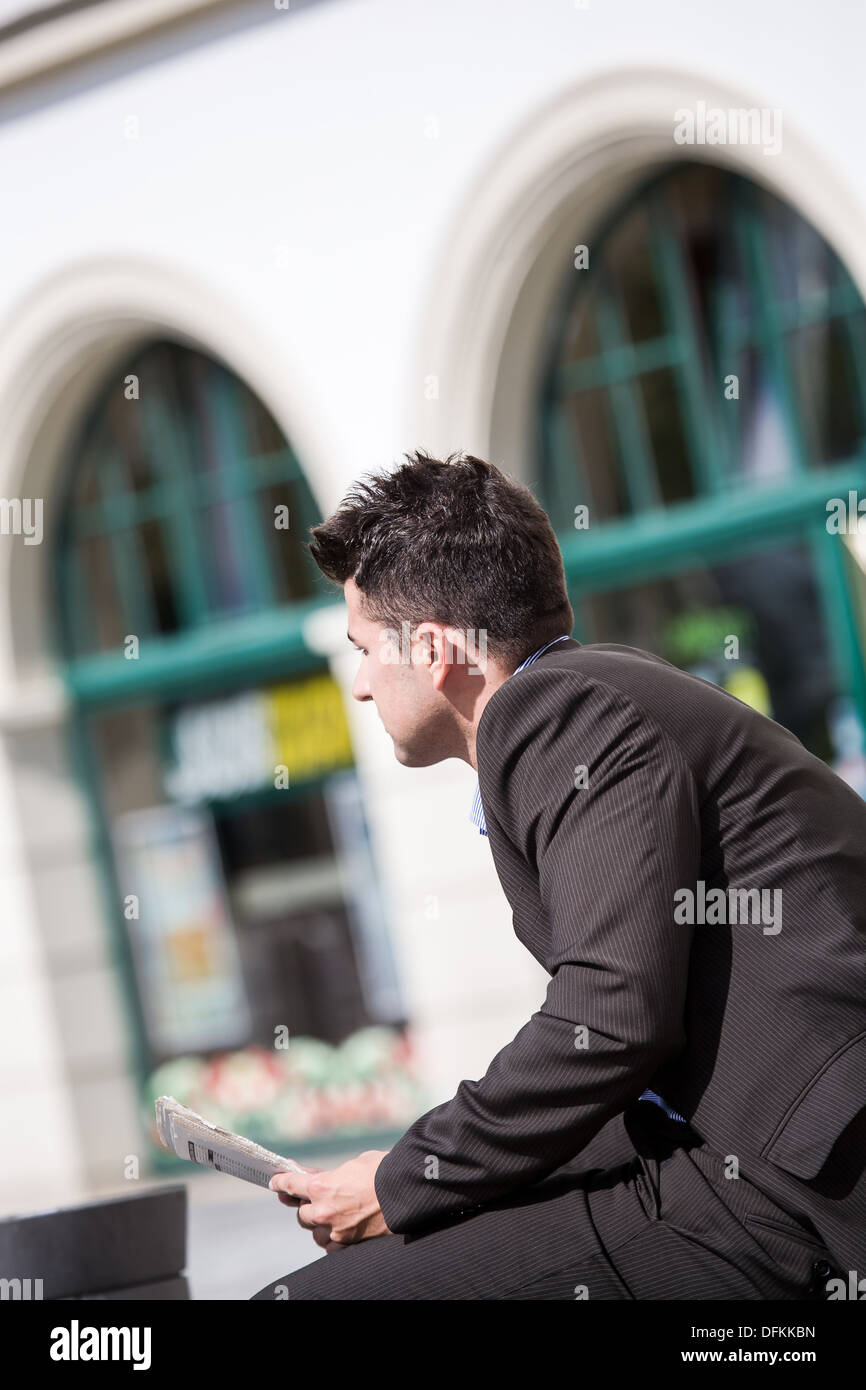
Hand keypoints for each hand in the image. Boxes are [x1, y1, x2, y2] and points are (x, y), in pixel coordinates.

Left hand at [269, 1150, 391, 1249]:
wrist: (407, 1192)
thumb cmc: (382, 1171)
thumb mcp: (352, 1165)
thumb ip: (328, 1174)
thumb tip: (314, 1177)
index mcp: (321, 1186)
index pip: (290, 1185)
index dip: (280, 1183)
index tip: (275, 1183)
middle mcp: (323, 1211)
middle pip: (301, 1213)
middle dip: (306, 1206)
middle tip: (311, 1200)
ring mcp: (336, 1231)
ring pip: (315, 1232)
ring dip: (320, 1224)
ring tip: (333, 1215)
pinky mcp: (348, 1244)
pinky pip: (331, 1245)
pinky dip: (334, 1238)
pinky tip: (342, 1229)